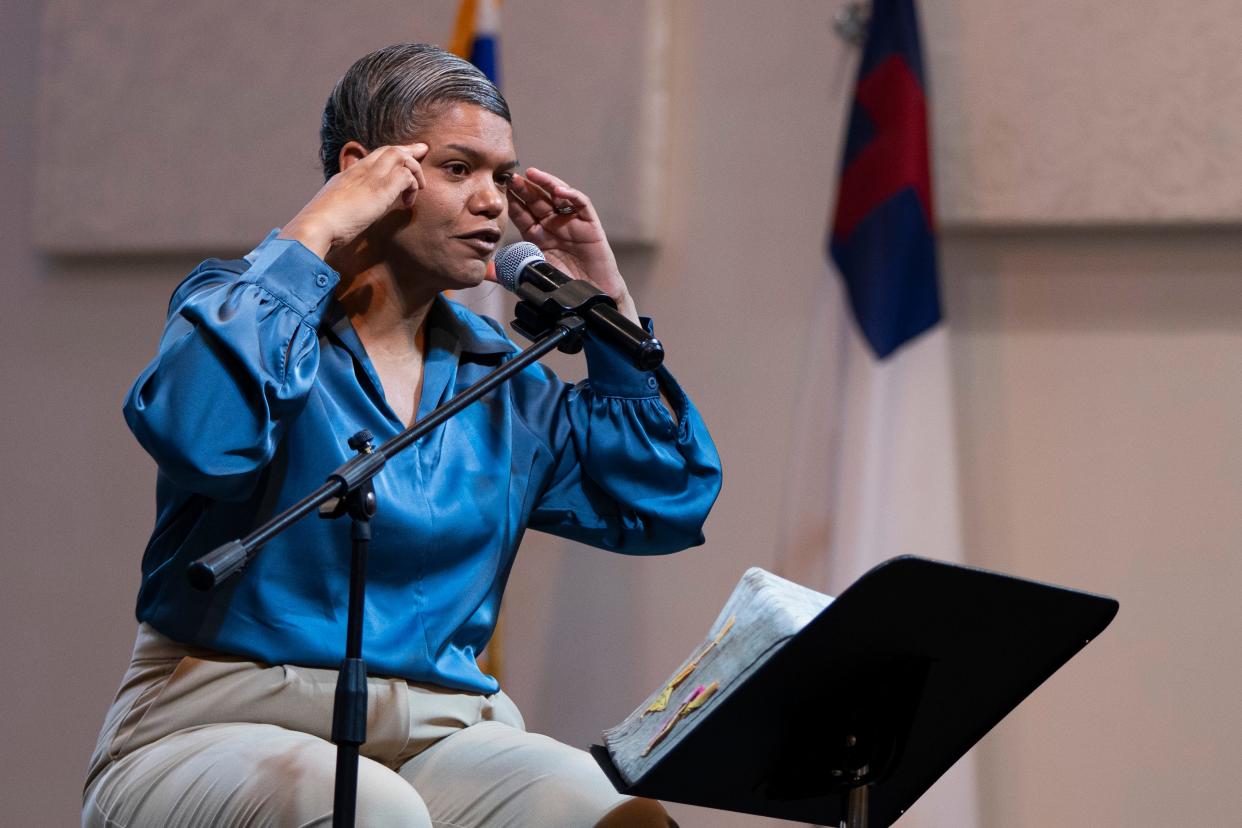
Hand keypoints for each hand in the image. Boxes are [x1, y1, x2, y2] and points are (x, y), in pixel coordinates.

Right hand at [279, 144, 428, 258]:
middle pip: (389, 149)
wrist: (316, 225)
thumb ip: (343, 205)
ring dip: (414, 170)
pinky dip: (413, 186)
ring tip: (419, 188)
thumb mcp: (333, 208)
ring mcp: (370, 177)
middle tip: (423, 149)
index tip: (403, 153)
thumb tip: (344, 214)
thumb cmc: (322, 224)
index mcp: (348, 174)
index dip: (391, 153)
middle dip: (409, 149)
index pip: (374, 156)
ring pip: (400, 156)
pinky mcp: (381, 188)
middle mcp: (360, 170)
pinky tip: (407, 203)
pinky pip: (406, 175)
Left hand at [504, 168, 638, 323]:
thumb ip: (509, 273)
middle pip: (537, 200)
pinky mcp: (590, 225)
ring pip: (558, 196)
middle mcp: (553, 226)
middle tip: (511, 177)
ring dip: (545, 183)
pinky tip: (558, 191)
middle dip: (524, 188)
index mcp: (537, 236)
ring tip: (531, 174)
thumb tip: (484, 271)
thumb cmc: (562, 290)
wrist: (589, 301)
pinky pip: (582, 204)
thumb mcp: (531, 279)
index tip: (497, 190)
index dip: (511, 201)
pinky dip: (571, 195)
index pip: (522, 213)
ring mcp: (572, 224)